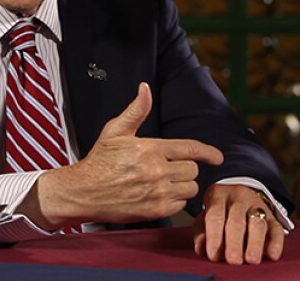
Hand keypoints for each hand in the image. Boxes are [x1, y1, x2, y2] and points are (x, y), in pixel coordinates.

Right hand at [19, 82, 223, 228]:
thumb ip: (136, 110)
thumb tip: (145, 88)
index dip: (209, 153)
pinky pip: (180, 205)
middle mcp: (157, 170)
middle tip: (170, 168)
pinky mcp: (154, 210)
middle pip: (193, 169)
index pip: (191, 149)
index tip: (218, 157)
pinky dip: (175, 201)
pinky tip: (160, 195)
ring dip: (183, 185)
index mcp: (151, 148)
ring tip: (166, 182)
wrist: (82, 192)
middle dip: (186, 168)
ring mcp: (157, 192)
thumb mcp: (115, 131)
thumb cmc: (99, 161)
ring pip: (190, 188)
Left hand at [193, 184, 284, 264]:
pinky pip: (276, 228)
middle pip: (237, 220)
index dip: (214, 236)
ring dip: (255, 243)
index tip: (213, 255)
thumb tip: (201, 249)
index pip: (216, 215)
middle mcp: (239, 197)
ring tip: (251, 260)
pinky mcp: (272, 216)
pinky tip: (272, 255)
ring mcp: (258, 205)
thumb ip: (202, 231)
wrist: (240, 194)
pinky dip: (275, 243)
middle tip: (233, 260)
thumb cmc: (218, 211)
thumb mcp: (205, 216)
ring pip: (258, 223)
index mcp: (218, 195)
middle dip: (235, 242)